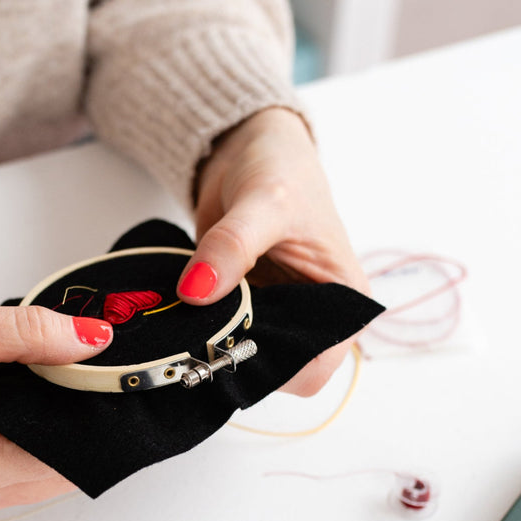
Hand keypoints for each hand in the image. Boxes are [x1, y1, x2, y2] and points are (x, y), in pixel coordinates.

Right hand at [0, 302, 112, 520]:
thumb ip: (26, 335)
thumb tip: (91, 342)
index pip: (64, 455)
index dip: (94, 412)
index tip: (113, 374)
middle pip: (54, 469)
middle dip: (76, 421)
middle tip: (86, 365)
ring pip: (33, 473)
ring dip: (50, 430)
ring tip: (51, 374)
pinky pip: (5, 472)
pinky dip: (23, 438)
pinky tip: (21, 398)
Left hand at [177, 107, 369, 395]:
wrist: (249, 150)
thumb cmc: (281, 170)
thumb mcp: (264, 202)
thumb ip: (233, 246)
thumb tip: (197, 291)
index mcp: (342, 304)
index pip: (313, 369)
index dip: (271, 367)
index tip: (229, 344)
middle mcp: (310, 320)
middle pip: (272, 371)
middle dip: (233, 357)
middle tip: (193, 331)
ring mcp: (271, 317)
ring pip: (238, 357)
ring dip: (208, 343)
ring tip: (184, 315)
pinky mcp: (238, 310)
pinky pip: (213, 334)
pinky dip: (193, 327)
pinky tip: (178, 309)